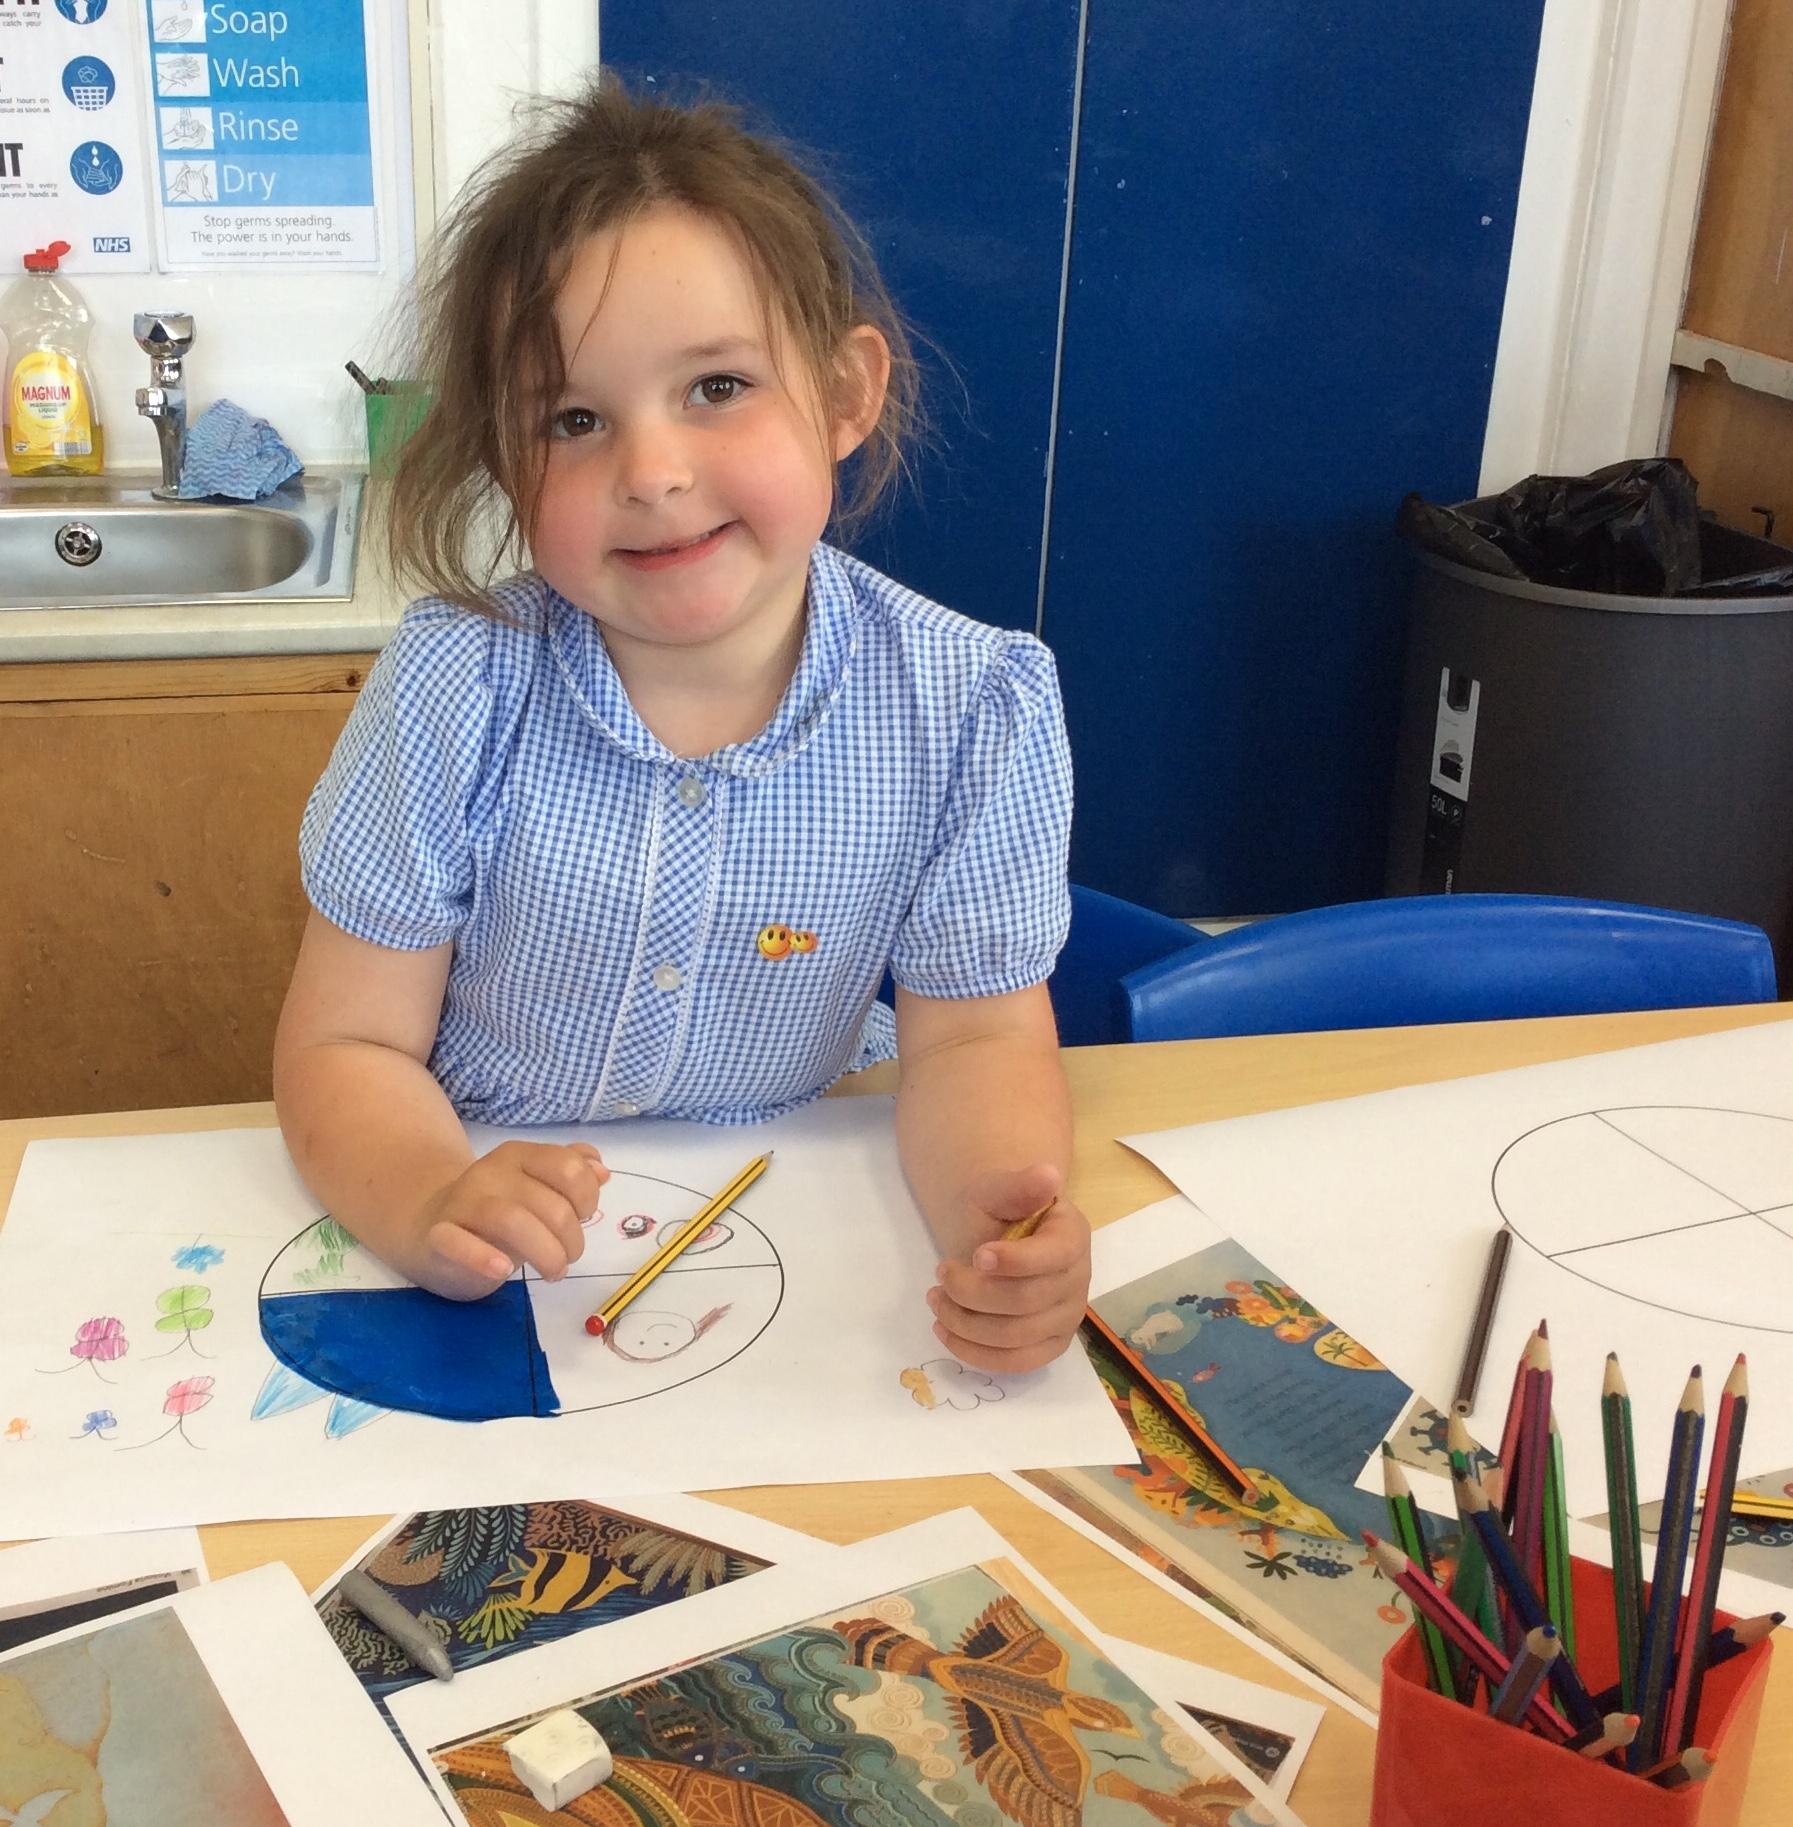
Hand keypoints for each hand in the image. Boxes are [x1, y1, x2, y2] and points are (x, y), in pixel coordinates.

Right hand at [412, 1141, 607, 1298]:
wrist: (427, 1224)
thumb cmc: (496, 1209)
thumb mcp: (536, 1187)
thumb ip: (571, 1174)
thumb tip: (601, 1171)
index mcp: (519, 1155)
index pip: (568, 1167)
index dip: (587, 1198)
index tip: (584, 1219)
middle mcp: (491, 1173)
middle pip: (549, 1204)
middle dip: (572, 1239)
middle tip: (567, 1259)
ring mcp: (463, 1202)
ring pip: (512, 1220)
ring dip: (545, 1252)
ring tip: (554, 1272)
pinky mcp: (438, 1235)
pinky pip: (457, 1242)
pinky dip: (482, 1257)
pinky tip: (504, 1269)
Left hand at [927, 1165, 1090, 1372]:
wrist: (997, 1237)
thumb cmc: (999, 1212)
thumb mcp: (998, 1190)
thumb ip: (1018, 1186)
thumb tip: (1048, 1175)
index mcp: (1072, 1236)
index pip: (1053, 1257)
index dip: (1015, 1261)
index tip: (976, 1255)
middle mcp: (1078, 1280)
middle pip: (1027, 1301)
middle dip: (973, 1291)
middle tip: (940, 1273)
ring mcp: (1066, 1318)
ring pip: (1017, 1336)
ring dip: (966, 1322)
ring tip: (936, 1300)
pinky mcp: (1049, 1346)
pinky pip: (1017, 1363)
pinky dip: (976, 1353)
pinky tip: (945, 1331)